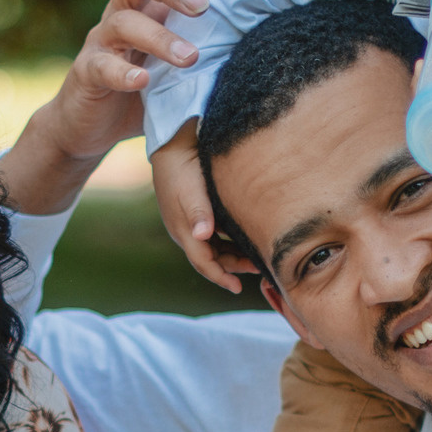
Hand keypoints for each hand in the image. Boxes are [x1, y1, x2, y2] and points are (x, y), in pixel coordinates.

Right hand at [67, 0, 205, 114]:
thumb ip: (205, 40)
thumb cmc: (145, 88)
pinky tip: (143, 80)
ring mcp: (100, 42)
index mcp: (144, 2)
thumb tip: (263, 31)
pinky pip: (102, 66)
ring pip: (123, 23)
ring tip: (190, 57)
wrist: (90, 127)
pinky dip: (123, 72)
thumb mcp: (176, 57)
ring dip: (159, 37)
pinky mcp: (87, 75)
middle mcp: (119, 12)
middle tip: (201, 6)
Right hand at [149, 124, 252, 293]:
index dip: (220, 277)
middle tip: (258, 268)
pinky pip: (217, 234)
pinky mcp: (199, 209)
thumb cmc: (182, 168)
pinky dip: (231, 240)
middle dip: (233, 267)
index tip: (237, 288)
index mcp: (184, 231)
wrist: (173, 143)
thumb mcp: (190, 191)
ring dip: (234, 255)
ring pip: (215, 247)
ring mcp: (193, 221)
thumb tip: (202, 236)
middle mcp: (188, 230)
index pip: (203, 263)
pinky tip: (246, 235)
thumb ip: (199, 213)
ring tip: (256, 256)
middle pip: (212, 258)